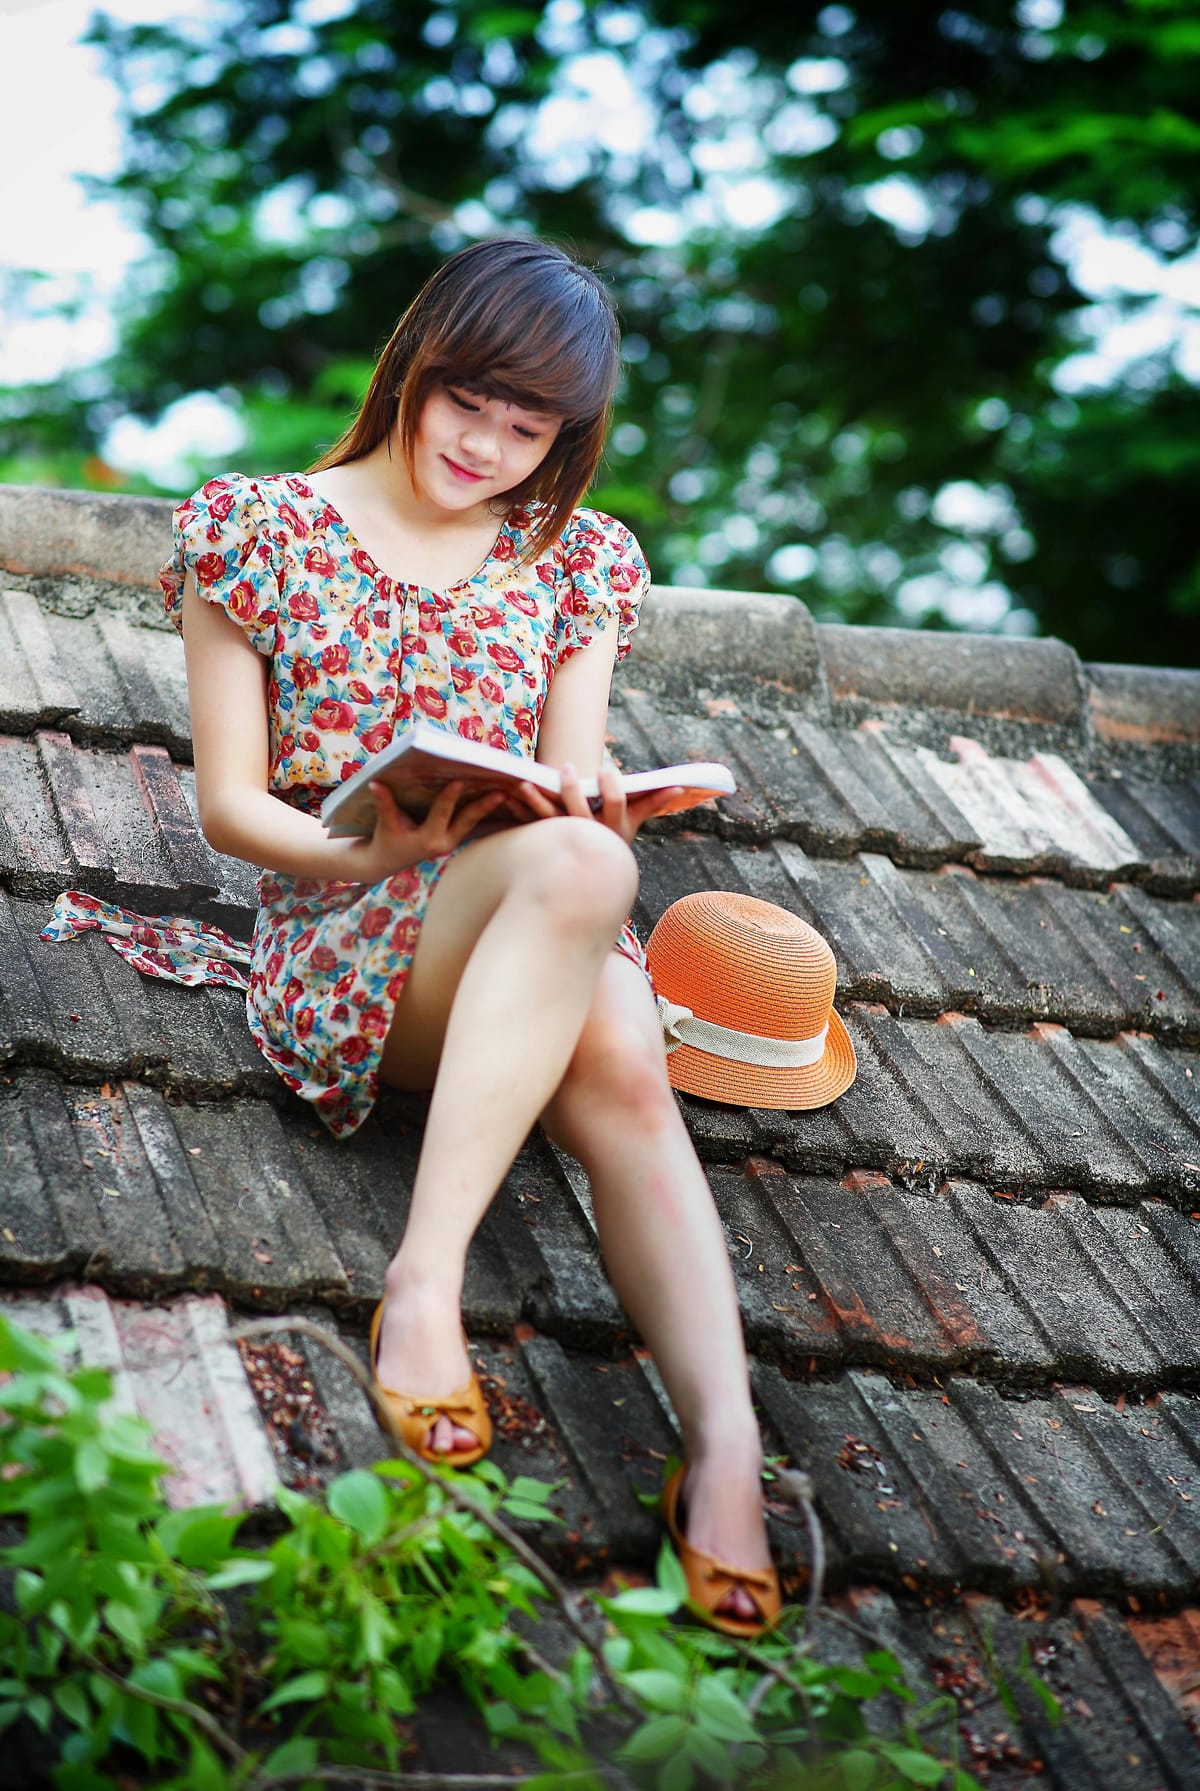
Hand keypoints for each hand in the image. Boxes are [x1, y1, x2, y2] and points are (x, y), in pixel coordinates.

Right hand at [336, 780, 507, 879]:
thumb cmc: (386, 839)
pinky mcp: (457, 839)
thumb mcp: (385, 822)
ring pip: (476, 823)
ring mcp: (453, 842)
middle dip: (484, 806)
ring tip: (509, 790)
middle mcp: (445, 843)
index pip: (441, 814)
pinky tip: (501, 796)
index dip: (449, 798)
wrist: (388, 861)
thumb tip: (374, 783)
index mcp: (427, 840)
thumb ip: (384, 803)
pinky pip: (475, 824)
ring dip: (491, 807)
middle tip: (502, 792)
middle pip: (468, 821)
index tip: (459, 781)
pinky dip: (486, 811)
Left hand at [515, 763, 685, 844]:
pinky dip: (521, 810)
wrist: (589, 878)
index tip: (607, 770)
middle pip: (580, 813)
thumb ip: (653, 802)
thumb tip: (681, 786)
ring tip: (526, 783)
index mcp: (614, 828)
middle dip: (574, 790)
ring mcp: (566, 840)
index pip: (616, 806)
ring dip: (538, 801)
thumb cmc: (613, 839)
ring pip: (551, 821)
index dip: (612, 789)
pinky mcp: (546, 841)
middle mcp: (589, 836)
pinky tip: (512, 794)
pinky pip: (531, 825)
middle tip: (567, 768)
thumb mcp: (634, 822)